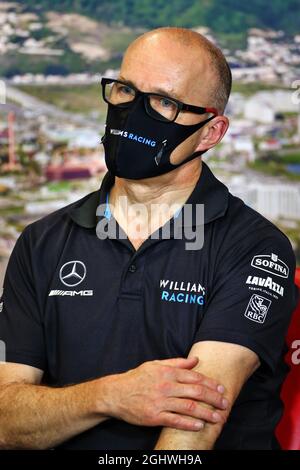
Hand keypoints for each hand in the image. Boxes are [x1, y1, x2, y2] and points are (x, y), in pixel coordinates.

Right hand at [101, 357, 227, 430]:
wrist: (115, 393)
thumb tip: (196, 360)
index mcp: (167, 372)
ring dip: (206, 413)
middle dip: (213, 398)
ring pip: (189, 407)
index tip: (221, 389)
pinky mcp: (154, 416)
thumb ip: (177, 363)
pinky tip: (200, 425)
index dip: (210, 383)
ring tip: (218, 417)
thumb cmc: (137, 378)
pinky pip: (175, 420)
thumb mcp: (156, 365)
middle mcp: (165, 386)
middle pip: (196, 392)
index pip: (194, 377)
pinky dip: (190, 423)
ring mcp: (160, 402)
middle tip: (225, 404)